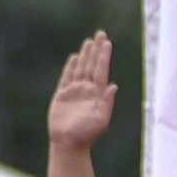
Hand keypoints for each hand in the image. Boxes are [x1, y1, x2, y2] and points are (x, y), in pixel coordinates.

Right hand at [48, 31, 117, 149]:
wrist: (68, 143)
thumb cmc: (87, 134)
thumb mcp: (101, 119)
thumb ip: (107, 102)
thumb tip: (114, 86)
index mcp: (98, 94)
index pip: (102, 70)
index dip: (104, 56)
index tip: (107, 42)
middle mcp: (88, 90)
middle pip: (92, 65)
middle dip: (96, 49)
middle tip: (100, 33)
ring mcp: (75, 91)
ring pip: (81, 68)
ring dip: (85, 55)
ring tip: (89, 41)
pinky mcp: (62, 95)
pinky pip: (67, 77)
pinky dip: (71, 67)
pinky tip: (75, 57)